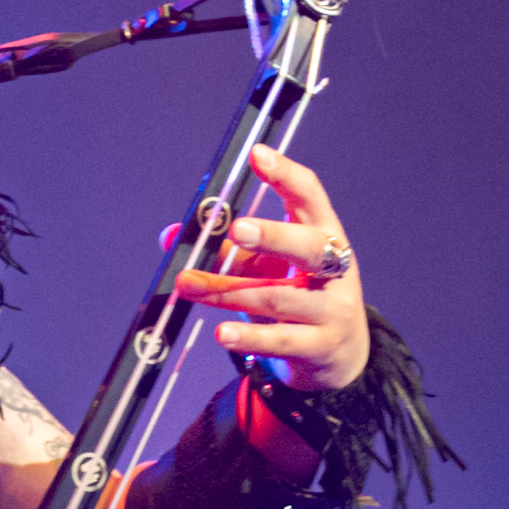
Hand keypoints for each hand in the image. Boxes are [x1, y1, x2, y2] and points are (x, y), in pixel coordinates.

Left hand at [172, 144, 368, 395]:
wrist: (337, 354)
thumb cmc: (297, 296)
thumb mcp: (267, 267)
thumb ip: (225, 251)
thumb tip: (171, 237)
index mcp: (323, 235)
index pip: (310, 197)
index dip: (285, 175)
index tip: (256, 154)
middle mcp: (335, 268)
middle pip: (308, 247)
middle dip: (272, 236)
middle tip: (237, 230)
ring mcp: (333, 308)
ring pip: (278, 296)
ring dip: (228, 292)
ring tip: (189, 286)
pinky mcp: (320, 346)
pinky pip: (281, 340)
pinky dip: (249, 337)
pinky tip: (222, 334)